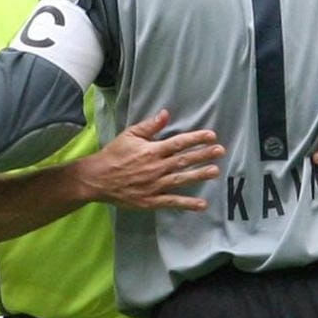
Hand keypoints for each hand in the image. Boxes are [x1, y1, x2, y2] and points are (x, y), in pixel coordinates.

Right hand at [80, 109, 222, 210]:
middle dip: (203, 155)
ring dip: (199, 175)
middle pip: (184, 160)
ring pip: (181, 179)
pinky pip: (172, 202)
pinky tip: (202, 204)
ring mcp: (154, 185)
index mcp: (152, 150)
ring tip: (215, 171)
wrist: (97, 179)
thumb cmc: (114, 155)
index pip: (178, 143)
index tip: (212, 135)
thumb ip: (149, 126)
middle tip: (221, 151)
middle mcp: (156, 167)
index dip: (196, 138)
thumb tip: (166, 114)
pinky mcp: (151, 200)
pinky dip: (187, 203)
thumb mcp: (129, 135)